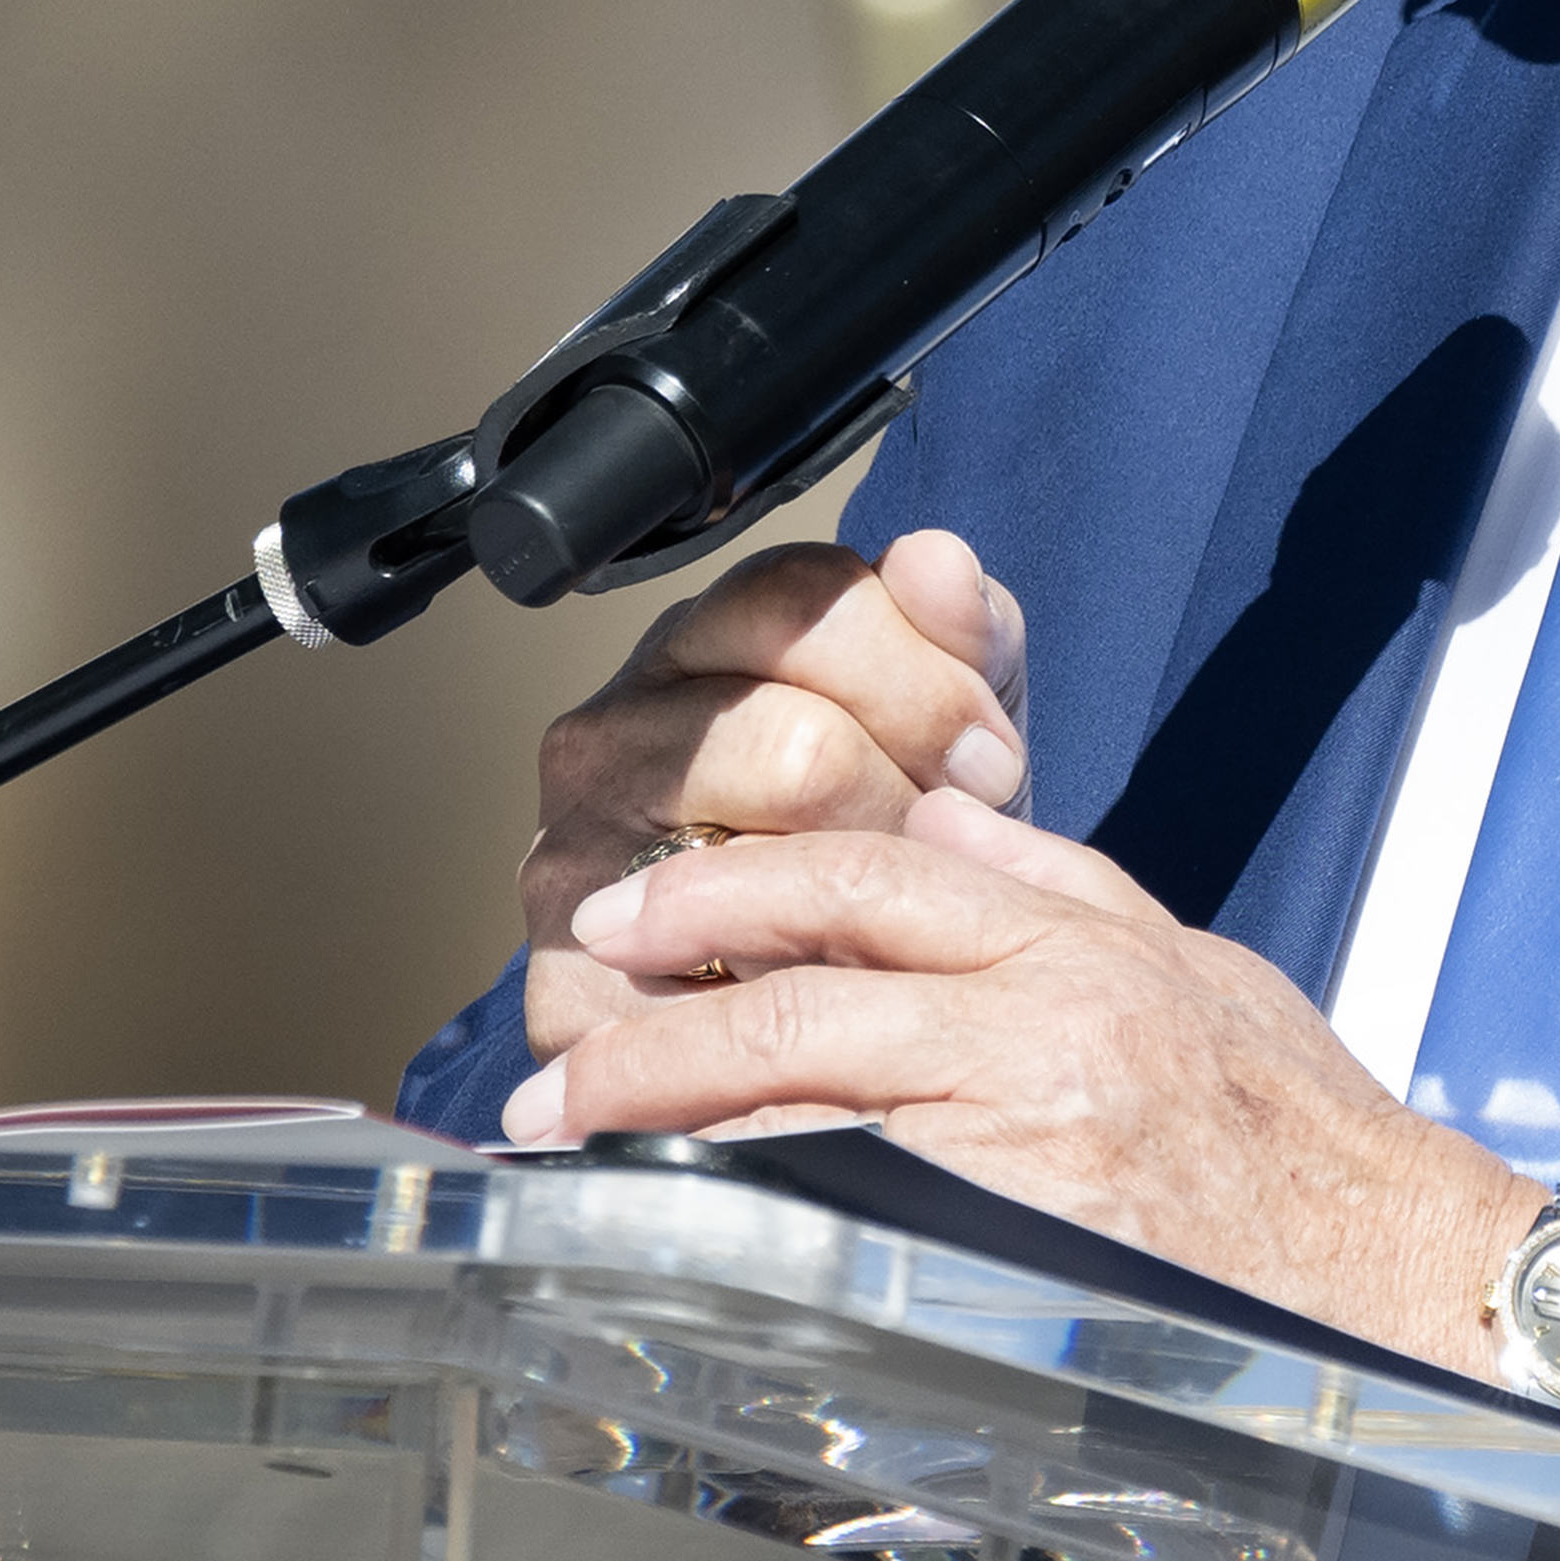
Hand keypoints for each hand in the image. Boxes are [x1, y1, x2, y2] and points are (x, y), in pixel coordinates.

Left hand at [504, 788, 1545, 1372]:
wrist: (1411, 1278)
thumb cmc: (1308, 1145)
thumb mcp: (1191, 970)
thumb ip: (1054, 889)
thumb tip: (933, 828)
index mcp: (1085, 946)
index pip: (874, 875)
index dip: (734, 888)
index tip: (636, 920)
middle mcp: (1053, 1026)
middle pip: (809, 992)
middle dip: (659, 1024)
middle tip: (562, 1059)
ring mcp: (1037, 1139)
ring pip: (809, 1107)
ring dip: (669, 1132)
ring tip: (578, 1151)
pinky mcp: (1029, 1245)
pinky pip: (853, 1215)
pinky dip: (752, 1216)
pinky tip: (678, 1233)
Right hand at [516, 532, 1029, 1066]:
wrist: (801, 1000)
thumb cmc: (880, 839)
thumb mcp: (944, 723)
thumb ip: (958, 632)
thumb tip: (936, 560)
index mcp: (696, 645)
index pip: (806, 603)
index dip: (930, 684)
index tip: (991, 760)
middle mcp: (609, 733)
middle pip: (799, 745)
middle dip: (908, 816)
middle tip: (950, 854)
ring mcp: (573, 854)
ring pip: (759, 869)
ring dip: (858, 909)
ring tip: (892, 920)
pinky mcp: (568, 978)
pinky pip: (717, 985)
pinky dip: (799, 991)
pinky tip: (830, 984)